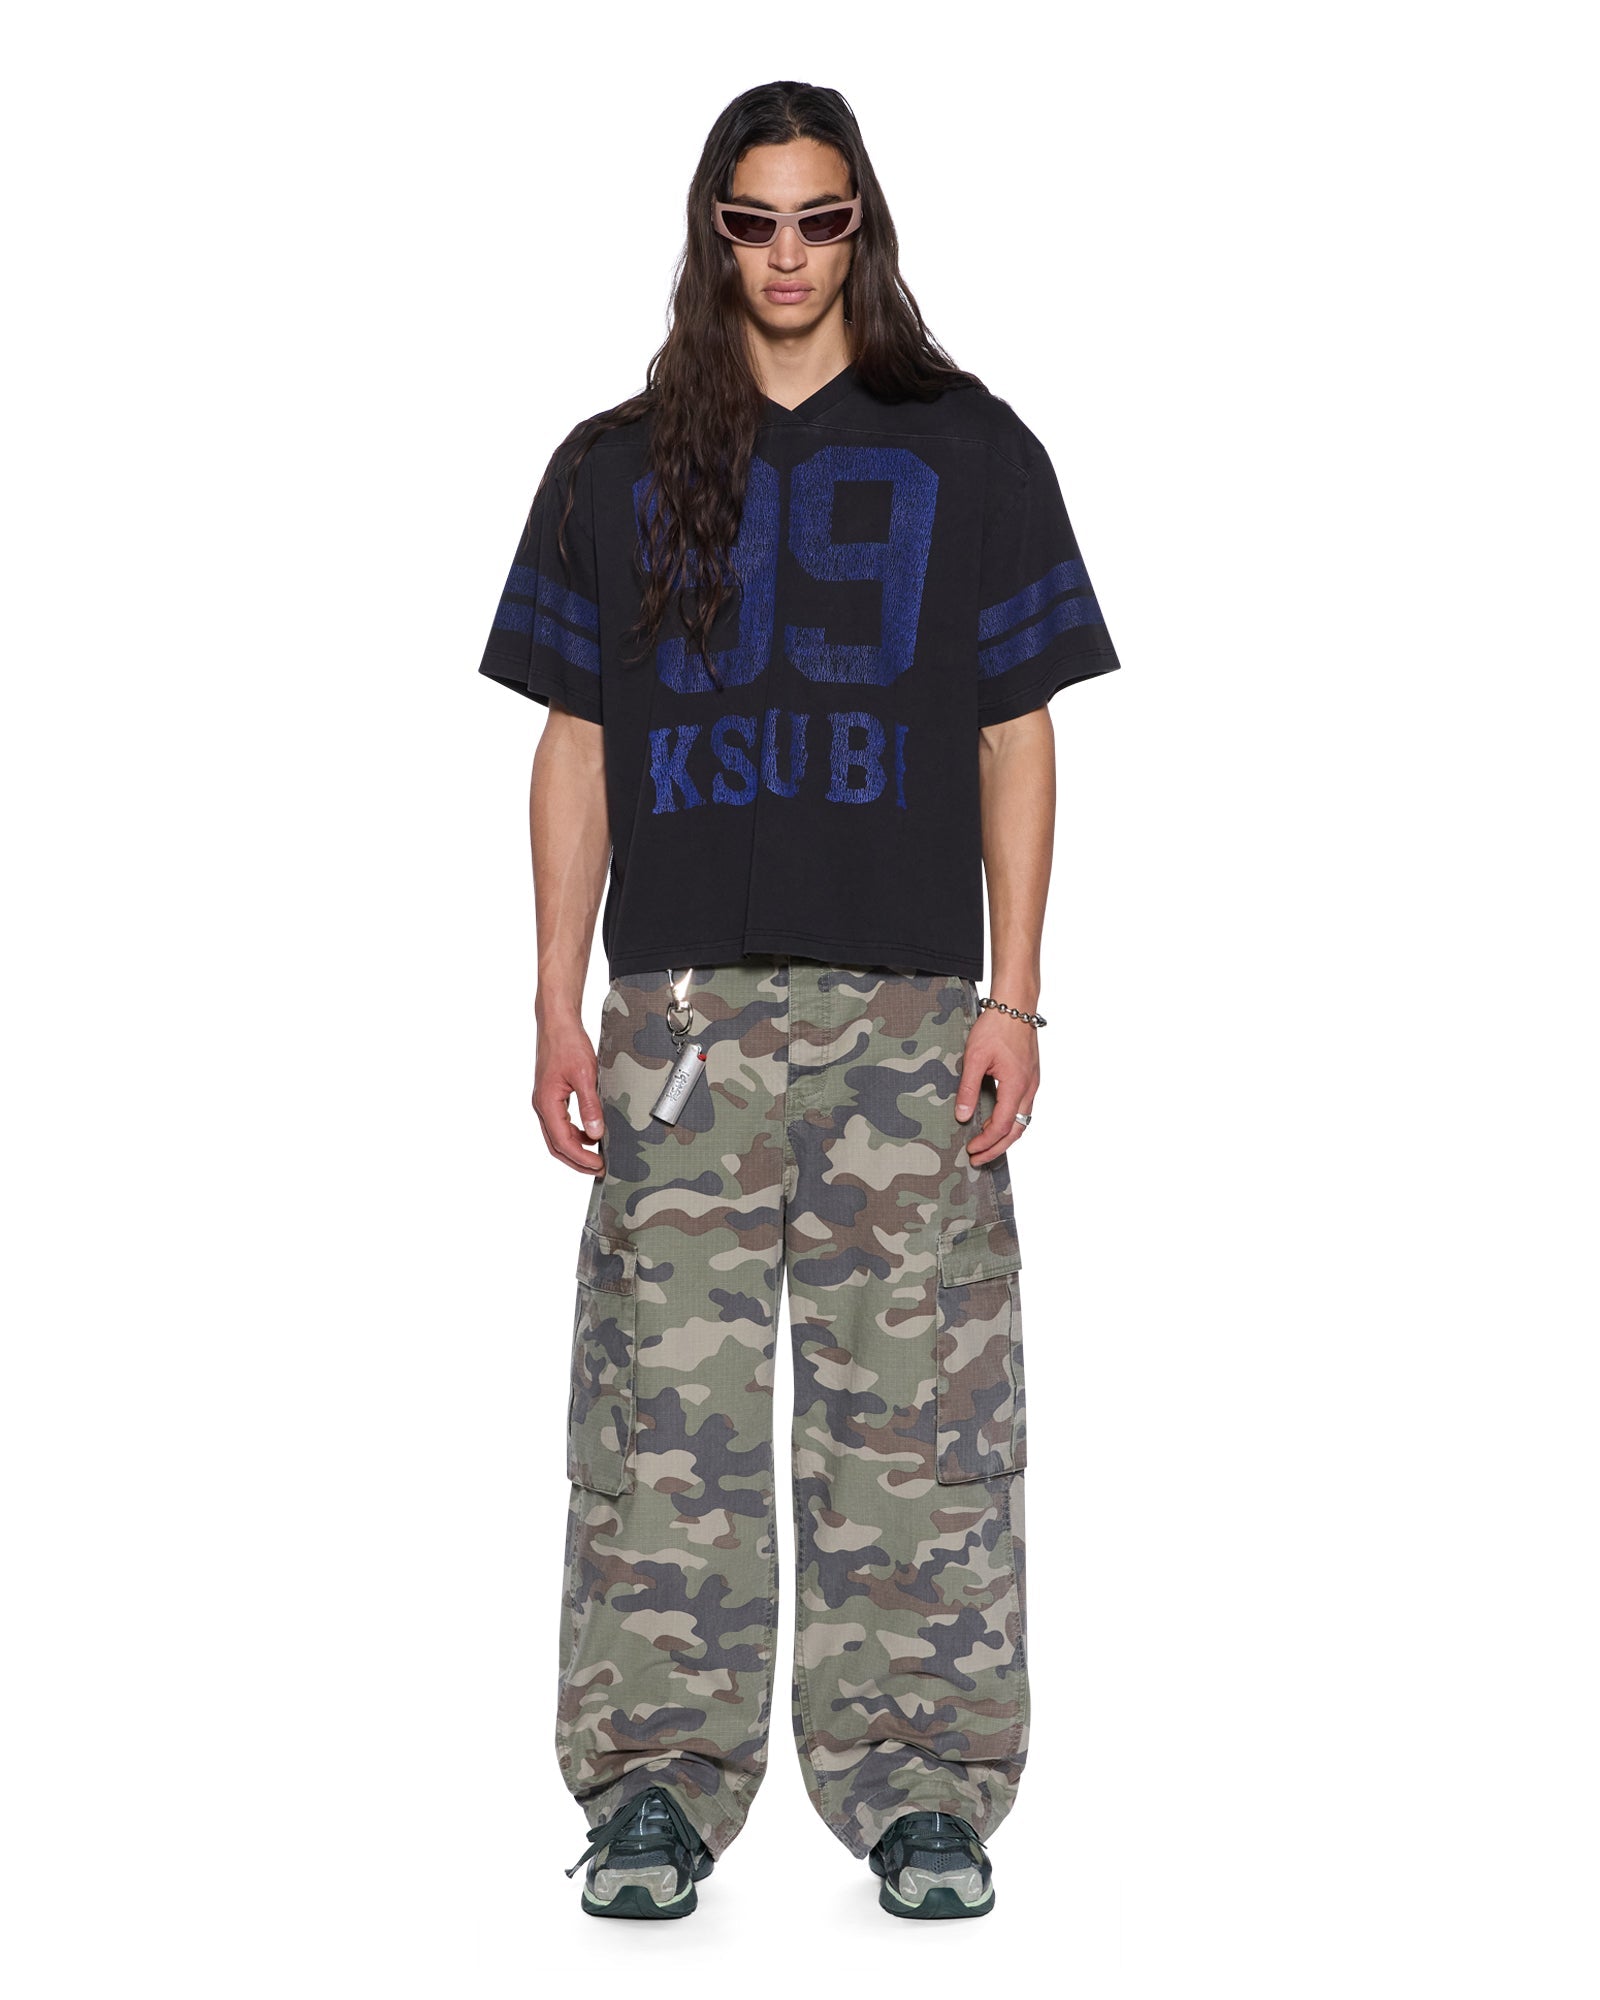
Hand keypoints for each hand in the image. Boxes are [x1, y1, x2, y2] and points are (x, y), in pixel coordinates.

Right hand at [533, 1012, 607, 1173]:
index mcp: (546, 1103)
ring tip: (596, 1155)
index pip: (562, 1142)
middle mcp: (542, 1105)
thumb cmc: (568, 1043)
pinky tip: (590, 1133)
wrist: (557, 1023)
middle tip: (599, 1169)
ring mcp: (544, 1101)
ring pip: (556, 1136)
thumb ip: (590, 1106)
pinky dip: (574, 1133)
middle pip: (556, 1145)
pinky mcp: (550, 1095)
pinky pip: (559, 1123)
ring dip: (575, 1148)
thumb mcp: (584, 1075)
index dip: (581, 1158)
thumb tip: (595, 1134)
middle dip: (577, 1160)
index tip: (600, 1166)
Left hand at [954, 1011, 1038, 1166]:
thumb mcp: (974, 1058)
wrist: (1015, 1006)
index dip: (987, 1142)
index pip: (1002, 1126)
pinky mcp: (1031, 1077)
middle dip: (997, 1148)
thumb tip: (961, 1116)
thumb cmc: (996, 1027)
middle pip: (1017, 1130)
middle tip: (979, 1159)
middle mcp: (1029, 1088)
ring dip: (1005, 1137)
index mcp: (1016, 1086)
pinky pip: (1024, 1108)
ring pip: (1023, 1121)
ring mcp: (1033, 1083)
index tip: (971, 1149)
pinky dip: (1011, 1122)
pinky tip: (997, 1121)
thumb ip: (968, 1089)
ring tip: (987, 1146)